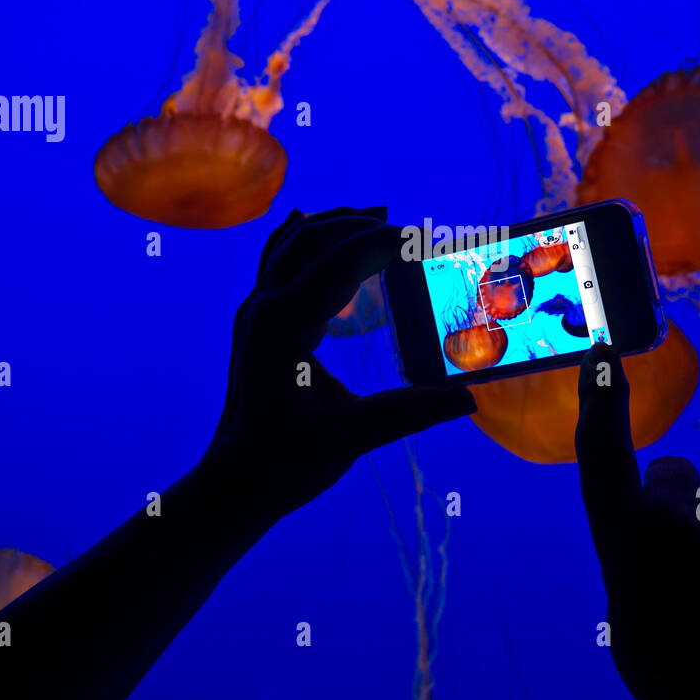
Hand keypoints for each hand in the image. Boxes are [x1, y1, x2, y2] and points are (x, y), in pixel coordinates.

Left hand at [207, 206, 475, 519]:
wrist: (234, 482)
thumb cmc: (285, 463)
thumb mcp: (350, 438)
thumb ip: (408, 413)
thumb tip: (466, 398)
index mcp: (284, 326)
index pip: (340, 261)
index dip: (385, 243)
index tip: (425, 238)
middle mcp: (264, 308)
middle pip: (313, 239)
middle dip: (362, 226)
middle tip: (410, 230)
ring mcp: (255, 312)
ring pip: (291, 243)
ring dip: (333, 224)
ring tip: (376, 217)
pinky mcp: (256, 322)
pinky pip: (276, 260)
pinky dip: (300, 238)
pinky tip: (309, 224)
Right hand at [575, 341, 699, 699]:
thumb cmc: (688, 689)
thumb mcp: (630, 625)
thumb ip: (632, 555)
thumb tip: (649, 519)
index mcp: (628, 542)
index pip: (603, 453)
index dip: (599, 401)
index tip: (602, 358)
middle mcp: (684, 519)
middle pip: (673, 479)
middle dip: (675, 510)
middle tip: (689, 578)